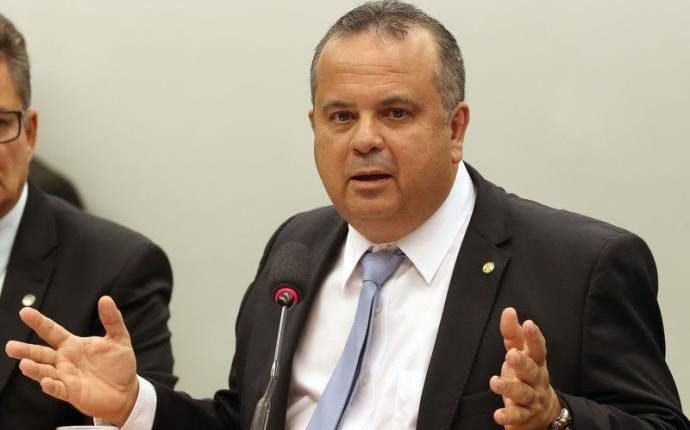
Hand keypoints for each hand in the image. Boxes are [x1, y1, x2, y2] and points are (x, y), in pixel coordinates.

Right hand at [5, 296, 138, 425]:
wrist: (126, 390)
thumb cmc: (118, 364)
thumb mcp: (118, 338)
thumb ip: (111, 320)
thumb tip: (105, 299)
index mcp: (73, 345)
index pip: (52, 331)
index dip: (39, 322)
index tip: (25, 312)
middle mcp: (65, 360)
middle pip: (41, 353)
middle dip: (26, 350)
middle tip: (10, 346)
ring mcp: (66, 377)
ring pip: (45, 372)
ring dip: (35, 369)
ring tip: (24, 364)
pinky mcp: (72, 392)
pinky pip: (58, 389)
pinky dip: (51, 386)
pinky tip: (46, 382)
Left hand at [489, 307, 560, 428]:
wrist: (543, 413)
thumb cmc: (527, 376)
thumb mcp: (521, 354)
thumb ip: (514, 334)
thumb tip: (509, 311)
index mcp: (536, 362)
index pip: (537, 348)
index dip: (534, 337)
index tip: (528, 324)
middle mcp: (537, 380)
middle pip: (531, 370)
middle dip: (522, 362)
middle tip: (511, 354)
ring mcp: (532, 399)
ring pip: (523, 393)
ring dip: (510, 387)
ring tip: (495, 382)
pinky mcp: (525, 416)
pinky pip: (517, 415)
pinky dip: (508, 415)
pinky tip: (498, 414)